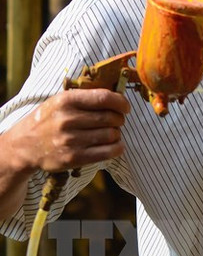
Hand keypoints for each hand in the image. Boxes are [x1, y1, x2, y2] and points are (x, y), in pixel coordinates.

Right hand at [8, 89, 129, 173]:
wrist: (24, 146)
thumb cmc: (49, 119)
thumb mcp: (61, 100)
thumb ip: (87, 97)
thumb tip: (119, 97)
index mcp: (67, 100)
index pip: (105, 98)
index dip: (121, 102)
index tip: (125, 107)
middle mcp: (68, 119)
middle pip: (111, 118)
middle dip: (119, 119)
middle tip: (116, 121)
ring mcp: (70, 140)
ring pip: (111, 135)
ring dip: (116, 134)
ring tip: (110, 133)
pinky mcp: (73, 158)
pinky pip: (107, 152)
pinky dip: (117, 148)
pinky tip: (115, 145)